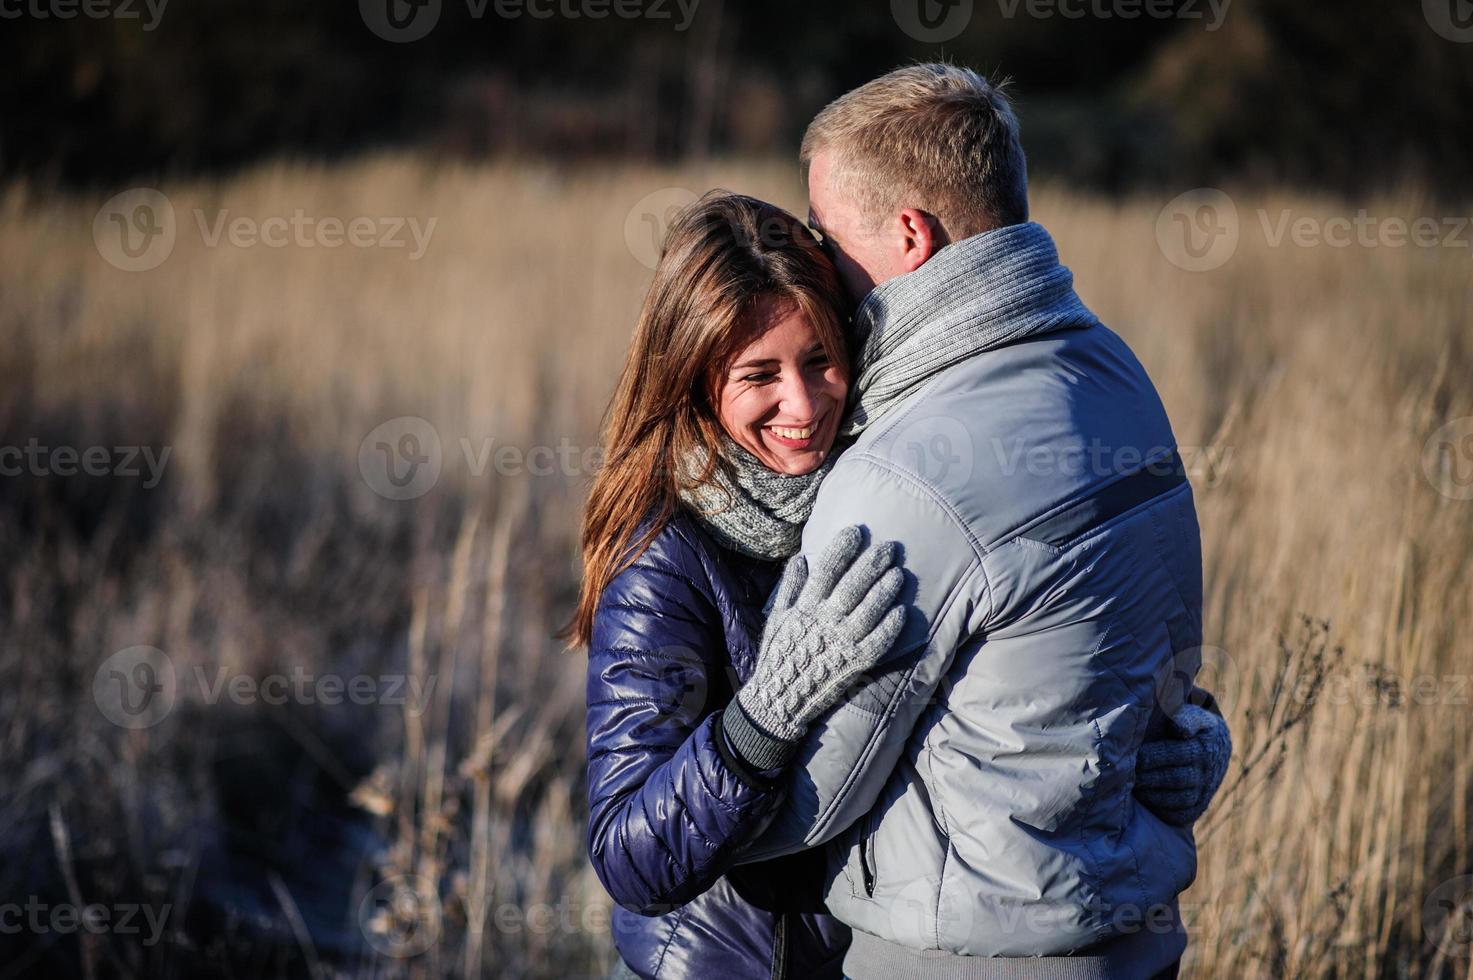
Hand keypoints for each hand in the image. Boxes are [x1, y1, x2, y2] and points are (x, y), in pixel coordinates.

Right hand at [721, 526, 905, 769]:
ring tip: (899, 574)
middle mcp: (824, 622)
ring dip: (885, 591)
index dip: (842, 549)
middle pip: (852, 586)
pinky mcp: (854, 664)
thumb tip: (801, 558)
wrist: (778, 698)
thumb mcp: (776, 616)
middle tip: (890, 547)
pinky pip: (877, 643)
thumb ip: (789, 587)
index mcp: (804, 607)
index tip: (856, 531)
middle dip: (872, 564)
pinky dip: (889, 628)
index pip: (826, 570)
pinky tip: (901, 612)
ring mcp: (841, 643)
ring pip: (869, 612)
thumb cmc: (778, 653)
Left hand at [1135, 703, 1232, 825]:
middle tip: (1124, 773)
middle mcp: (1206, 773)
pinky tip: (1145, 801)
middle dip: (1148, 777)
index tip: (1134, 754)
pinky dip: (1163, 810)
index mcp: (1203, 748)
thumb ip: (1185, 717)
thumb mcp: (1193, 716)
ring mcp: (1204, 792)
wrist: (1216, 749)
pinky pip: (1181, 814)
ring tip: (1132, 788)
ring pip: (1179, 799)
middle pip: (1176, 778)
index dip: (1154, 756)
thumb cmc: (1192, 727)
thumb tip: (1178, 728)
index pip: (1178, 754)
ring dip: (1153, 795)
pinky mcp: (1198, 807)